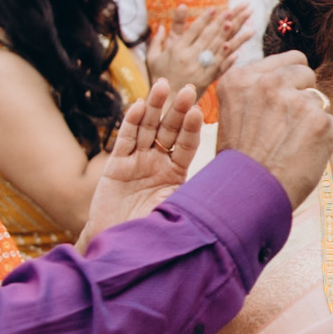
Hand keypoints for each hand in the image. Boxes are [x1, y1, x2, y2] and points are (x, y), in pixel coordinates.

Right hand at [81, 80, 206, 236]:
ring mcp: (137, 162)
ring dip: (155, 107)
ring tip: (162, 86)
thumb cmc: (152, 235)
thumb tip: (217, 189)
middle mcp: (158, 163)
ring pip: (146, 129)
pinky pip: (124, 140)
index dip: (191, 128)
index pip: (186, 145)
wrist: (119, 247)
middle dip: (176, 110)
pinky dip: (131, 123)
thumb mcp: (175, 213)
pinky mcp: (116, 166)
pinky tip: (140, 106)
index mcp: (176, 173)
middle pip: (168, 131)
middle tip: (186, 89)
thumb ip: (187, 196)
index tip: (198, 111)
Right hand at [147, 6, 244, 101]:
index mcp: (177, 50)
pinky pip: (220, 67)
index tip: (214, 9)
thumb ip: (157, 41)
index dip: (204, 19)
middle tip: (233, 11)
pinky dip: (229, 59)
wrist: (166, 102)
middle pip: (208, 37)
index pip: (193, 30)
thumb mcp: (153, 58)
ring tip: (243, 25)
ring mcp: (200, 69)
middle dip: (221, 22)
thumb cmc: (159, 78)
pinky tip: (239, 51)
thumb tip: (161, 26)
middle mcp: (189, 58)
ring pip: (217, 50)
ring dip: (231, 37)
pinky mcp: (207, 80)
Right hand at [215, 52, 332, 200]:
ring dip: (311, 120)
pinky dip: (323, 141)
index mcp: (241, 78)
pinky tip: (302, 156)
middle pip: (306, 73)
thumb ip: (256, 91)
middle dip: (303, 94)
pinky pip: (332, 124)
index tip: (284, 98)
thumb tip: (288, 77)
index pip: (288, 59)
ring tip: (289, 145)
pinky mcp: (320, 121)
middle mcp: (268, 83)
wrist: (247, 196)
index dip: (290, 80)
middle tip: (287, 126)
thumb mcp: (234, 113)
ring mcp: (295, 100)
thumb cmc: (240, 161)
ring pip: (319, 100)